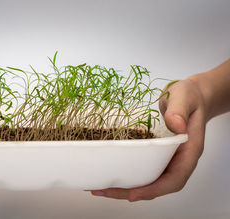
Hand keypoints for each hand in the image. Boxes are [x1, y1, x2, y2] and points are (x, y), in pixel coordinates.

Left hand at [89, 78, 205, 200]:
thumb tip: (176, 124)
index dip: (154, 189)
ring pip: (147, 180)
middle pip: (156, 185)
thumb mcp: (185, 97)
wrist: (190, 97)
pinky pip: (141, 168)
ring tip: (99, 187)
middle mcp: (177, 160)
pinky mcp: (156, 154)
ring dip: (124, 187)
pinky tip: (108, 174)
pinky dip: (125, 174)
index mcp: (188, 152)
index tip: (134, 194)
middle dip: (130, 192)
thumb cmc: (190, 97)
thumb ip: (180, 110)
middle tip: (104, 190)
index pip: (174, 179)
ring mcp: (166, 158)